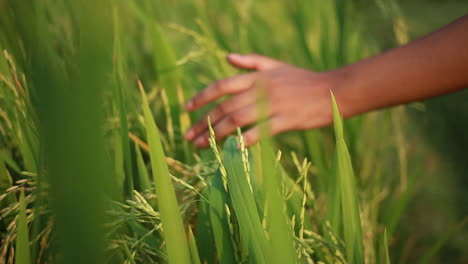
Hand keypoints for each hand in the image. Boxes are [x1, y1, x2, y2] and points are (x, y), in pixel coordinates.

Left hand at [184, 53, 345, 147]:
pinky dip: (244, 141)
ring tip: (201, 146)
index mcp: (256, 77)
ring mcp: (272, 105)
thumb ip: (251, 62)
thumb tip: (228, 57)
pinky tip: (231, 151)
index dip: (201, 97)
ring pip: (236, 121)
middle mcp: (260, 90)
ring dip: (216, 134)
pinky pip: (259, 132)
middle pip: (224, 107)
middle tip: (188, 137)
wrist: (333, 90)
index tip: (186, 109)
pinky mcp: (285, 120)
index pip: (221, 86)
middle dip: (203, 122)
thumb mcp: (276, 66)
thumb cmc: (303, 80)